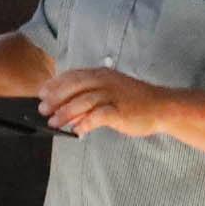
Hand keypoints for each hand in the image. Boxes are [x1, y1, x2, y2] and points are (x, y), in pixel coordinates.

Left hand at [40, 67, 174, 137]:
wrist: (163, 107)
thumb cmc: (133, 101)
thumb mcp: (109, 92)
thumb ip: (87, 98)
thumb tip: (64, 111)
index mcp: (102, 74)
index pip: (73, 76)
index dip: (55, 84)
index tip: (41, 94)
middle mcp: (106, 82)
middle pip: (74, 87)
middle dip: (55, 98)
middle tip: (43, 110)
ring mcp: (114, 95)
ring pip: (83, 101)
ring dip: (65, 113)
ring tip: (54, 123)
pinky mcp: (120, 111)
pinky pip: (97, 116)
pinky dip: (84, 123)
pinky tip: (77, 131)